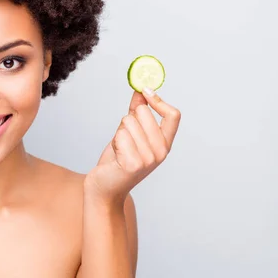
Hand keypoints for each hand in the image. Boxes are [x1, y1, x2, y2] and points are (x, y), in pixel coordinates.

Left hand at [84, 88, 181, 204]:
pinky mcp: (133, 164)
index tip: (145, 90)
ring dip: (119, 132)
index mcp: (164, 144)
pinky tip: (115, 157)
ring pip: (128, 121)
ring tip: (120, 149)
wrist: (104, 188)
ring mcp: (149, 159)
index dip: (159, 100)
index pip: (173, 115)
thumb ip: (136, 113)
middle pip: (144, 112)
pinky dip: (114, 142)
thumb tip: (140, 90)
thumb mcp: (129, 134)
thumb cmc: (116, 161)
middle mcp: (161, 152)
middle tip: (124, 138)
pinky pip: (120, 135)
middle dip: (128, 119)